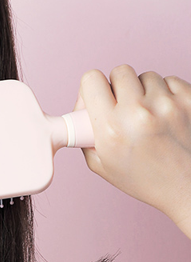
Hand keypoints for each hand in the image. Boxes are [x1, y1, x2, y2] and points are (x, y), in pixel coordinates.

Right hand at [73, 65, 190, 237]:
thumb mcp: (102, 165)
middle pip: (120, 72)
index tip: (98, 98)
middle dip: (119, 86)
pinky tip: (168, 114)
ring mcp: (168, 105)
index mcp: (111, 129)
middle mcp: (138, 113)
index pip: (91, 79)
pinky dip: (168, 93)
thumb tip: (81, 111)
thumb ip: (86, 135)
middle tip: (124, 105)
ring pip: (147, 76)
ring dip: (145, 91)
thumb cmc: (148, 181)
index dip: (92, 88)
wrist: (190, 190)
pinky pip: (171, 81)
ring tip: (150, 114)